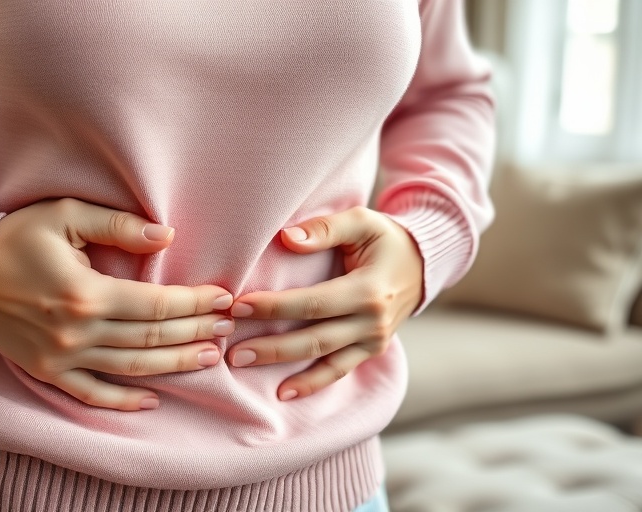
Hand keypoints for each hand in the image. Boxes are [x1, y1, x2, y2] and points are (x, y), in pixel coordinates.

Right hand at [0, 198, 233, 410]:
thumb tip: (166, 237)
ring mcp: (60, 357)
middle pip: (151, 337)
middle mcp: (76, 331)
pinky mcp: (46, 371)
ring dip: (174, 364)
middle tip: (227, 327)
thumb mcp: (65, 214)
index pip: (156, 303)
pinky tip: (152, 400)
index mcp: (85, 292)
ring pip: (131, 368)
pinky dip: (122, 401)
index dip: (195, 303)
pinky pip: (91, 394)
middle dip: (195, 332)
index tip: (224, 298)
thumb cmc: (15, 237)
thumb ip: (117, 225)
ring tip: (209, 357)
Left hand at [226, 206, 422, 400]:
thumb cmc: (386, 238)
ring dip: (283, 367)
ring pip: (323, 360)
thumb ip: (325, 228)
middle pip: (313, 339)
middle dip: (270, 346)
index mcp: (368, 290)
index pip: (312, 303)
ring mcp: (374, 340)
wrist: (424, 264)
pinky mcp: (371, 350)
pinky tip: (284, 393)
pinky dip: (313, 384)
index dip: (274, 306)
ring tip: (244, 365)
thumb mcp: (362, 222)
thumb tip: (286, 239)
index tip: (238, 306)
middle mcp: (373, 321)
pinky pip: (339, 371)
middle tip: (232, 350)